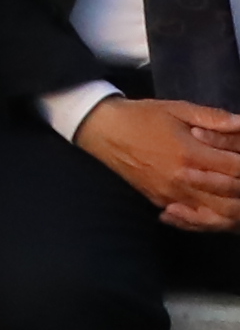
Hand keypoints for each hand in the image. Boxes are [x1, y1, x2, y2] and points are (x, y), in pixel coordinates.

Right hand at [75, 95, 239, 232]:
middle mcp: (184, 180)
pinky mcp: (162, 203)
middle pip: (232, 196)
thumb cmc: (142, 117)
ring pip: (218, 215)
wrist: (103, 130)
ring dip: (234, 209)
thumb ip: (213, 118)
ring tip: (235, 197)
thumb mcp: (177, 109)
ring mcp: (173, 195)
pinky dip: (211, 220)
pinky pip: (194, 221)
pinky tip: (217, 212)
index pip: (236, 168)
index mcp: (190, 153)